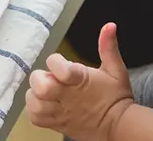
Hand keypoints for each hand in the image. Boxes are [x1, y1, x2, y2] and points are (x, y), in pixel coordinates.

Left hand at [25, 23, 133, 140]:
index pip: (58, 68)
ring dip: (35, 94)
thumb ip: (108, 46)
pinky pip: (35, 117)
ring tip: (45, 91)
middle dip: (39, 78)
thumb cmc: (115, 96)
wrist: (118, 127)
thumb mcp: (115, 69)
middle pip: (41, 87)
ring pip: (35, 103)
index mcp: (80, 80)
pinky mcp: (56, 124)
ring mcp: (61, 112)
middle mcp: (67, 97)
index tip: (59, 61)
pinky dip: (34, 109)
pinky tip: (43, 103)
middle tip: (49, 78)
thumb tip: (109, 26)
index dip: (54, 61)